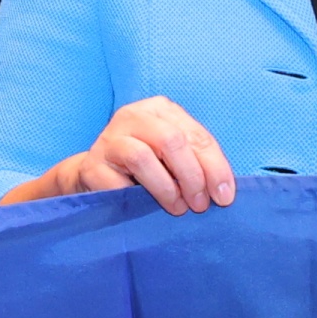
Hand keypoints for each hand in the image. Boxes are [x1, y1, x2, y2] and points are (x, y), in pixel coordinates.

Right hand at [37, 98, 235, 214]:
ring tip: (178, 207)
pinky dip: (136, 197)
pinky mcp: (92, 165)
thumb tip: (223, 192)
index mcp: (160, 110)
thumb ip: (197, 163)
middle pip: (171, 141)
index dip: (215, 167)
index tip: (225, 196)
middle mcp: (133, 116)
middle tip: (200, 205)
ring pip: (142, 157)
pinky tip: (145, 206)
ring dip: (167, 188)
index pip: (195, 135)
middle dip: (193, 177)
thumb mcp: (174, 158)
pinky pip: (117, 183)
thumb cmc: (147, 167)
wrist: (97, 177)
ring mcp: (109, 139)